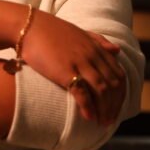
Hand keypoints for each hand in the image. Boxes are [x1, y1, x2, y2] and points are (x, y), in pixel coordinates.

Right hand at [22, 11, 125, 125]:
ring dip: (105, 110)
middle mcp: (92, 55)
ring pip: (102, 90)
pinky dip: (88, 107)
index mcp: (97, 48)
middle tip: (110, 121)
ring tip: (102, 123)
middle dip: (115, 106)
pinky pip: (82, 92)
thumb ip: (98, 41)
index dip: (120, 94)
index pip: (119, 74)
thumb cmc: (51, 31)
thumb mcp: (79, 32)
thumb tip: (117, 51)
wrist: (28, 27)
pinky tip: (88, 117)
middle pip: (113, 85)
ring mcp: (80, 63)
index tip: (116, 107)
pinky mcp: (65, 71)